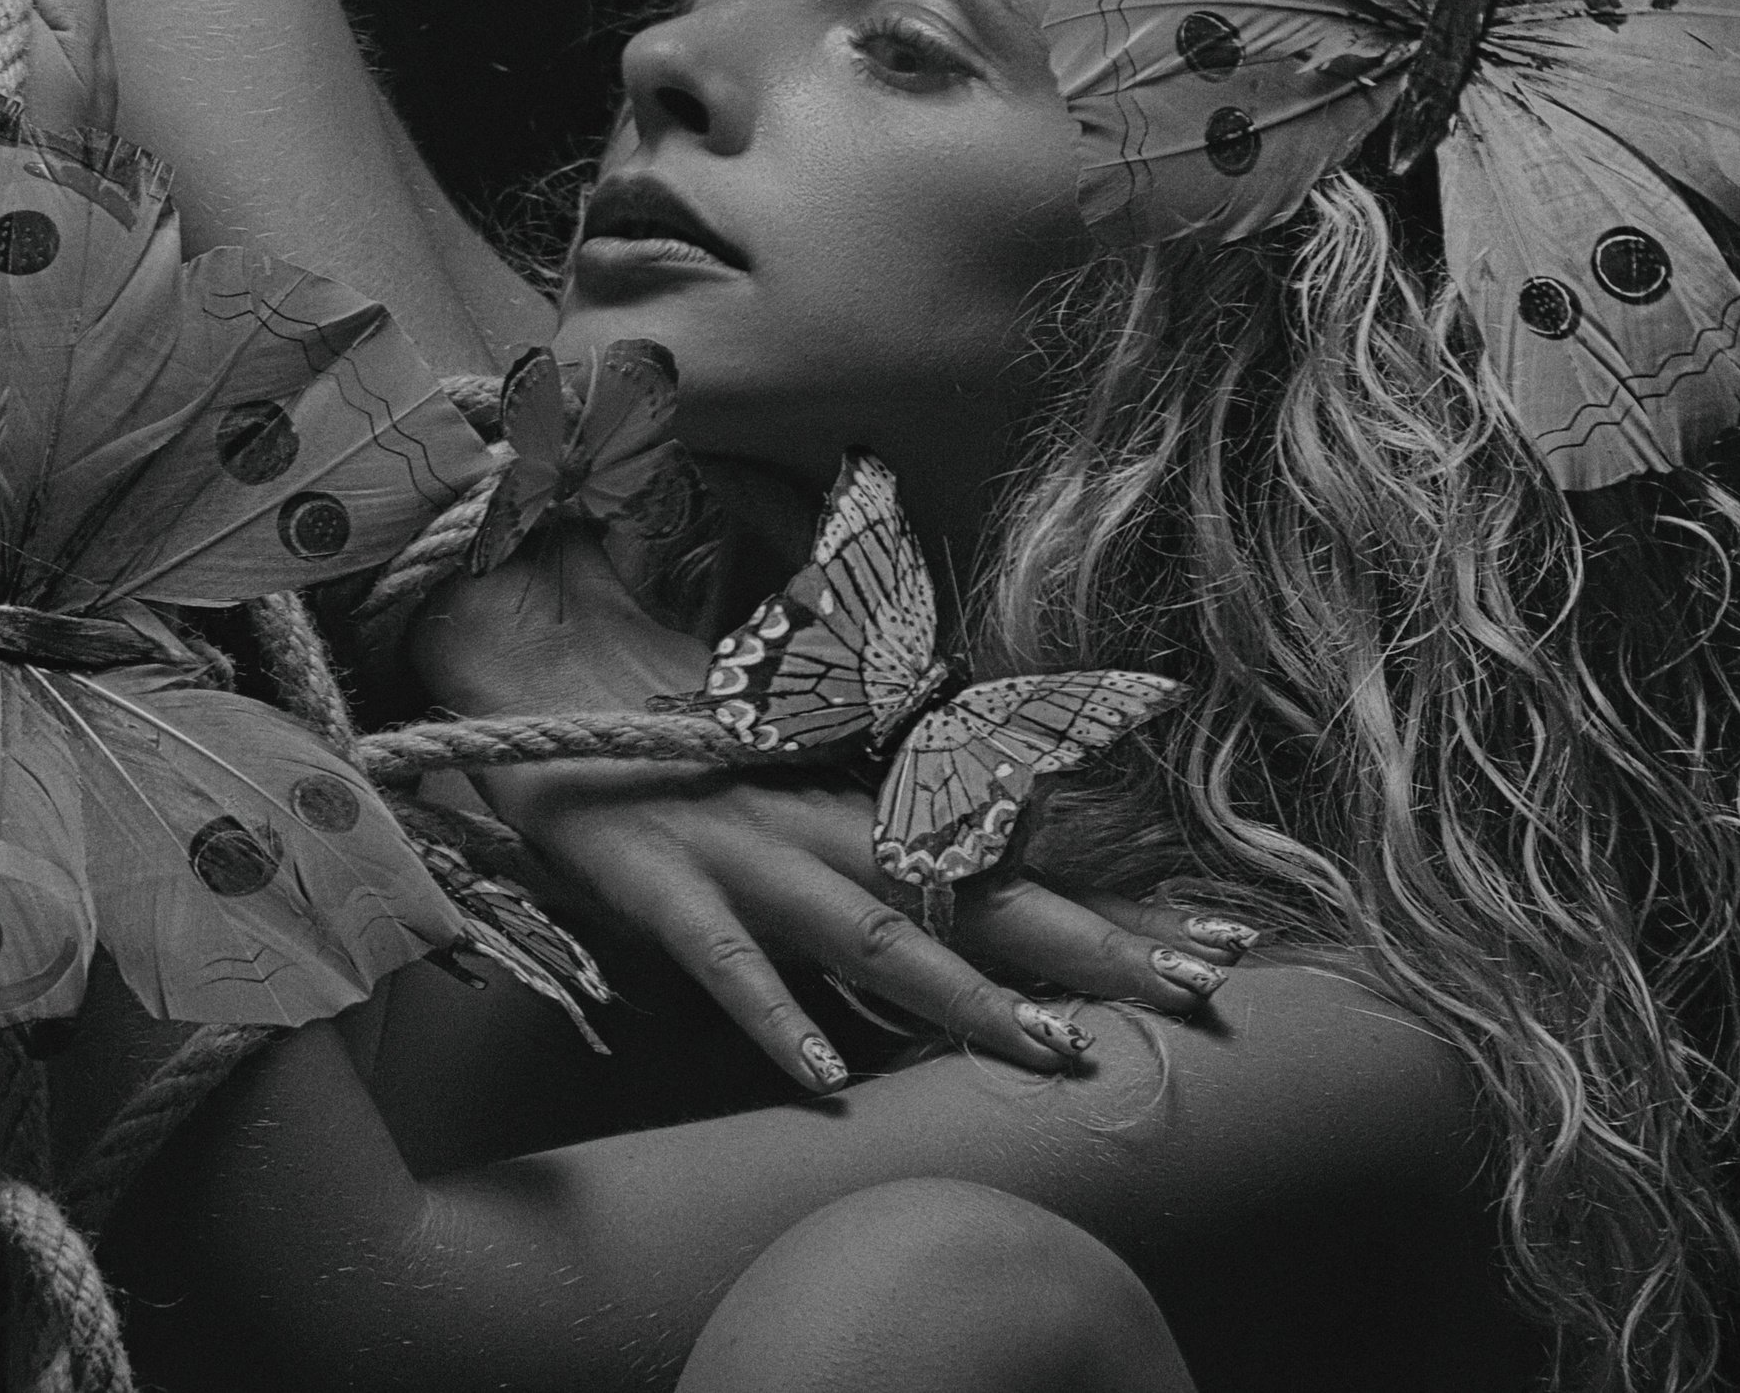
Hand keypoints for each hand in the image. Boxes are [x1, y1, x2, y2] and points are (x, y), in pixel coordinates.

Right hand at [412, 530, 1251, 1088]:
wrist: (526, 664)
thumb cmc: (657, 733)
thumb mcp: (774, 772)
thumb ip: (861, 825)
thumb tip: (965, 864)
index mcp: (848, 796)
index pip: (999, 856)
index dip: (1105, 900)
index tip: (1213, 944)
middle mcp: (813, 819)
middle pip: (967, 891)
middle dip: (1086, 945)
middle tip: (1199, 990)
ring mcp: (737, 847)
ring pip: (866, 929)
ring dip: (962, 993)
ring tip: (1053, 1051)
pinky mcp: (653, 876)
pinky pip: (719, 954)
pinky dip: (772, 1012)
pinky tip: (828, 1076)